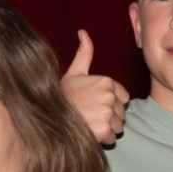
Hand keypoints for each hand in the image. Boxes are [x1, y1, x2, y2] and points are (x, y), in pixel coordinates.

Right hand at [61, 30, 127, 144]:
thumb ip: (84, 53)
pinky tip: (89, 132)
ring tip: (90, 123)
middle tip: (90, 115)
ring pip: (118, 126)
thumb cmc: (62, 96)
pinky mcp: (104, 129)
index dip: (110, 103)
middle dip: (109, 117)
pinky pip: (112, 137)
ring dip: (107, 128)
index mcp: (107, 81)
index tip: (95, 104)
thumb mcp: (74, 73)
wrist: (49, 117)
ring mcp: (107, 112)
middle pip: (121, 113)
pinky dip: (102, 139)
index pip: (123, 98)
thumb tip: (83, 32)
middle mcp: (109, 95)